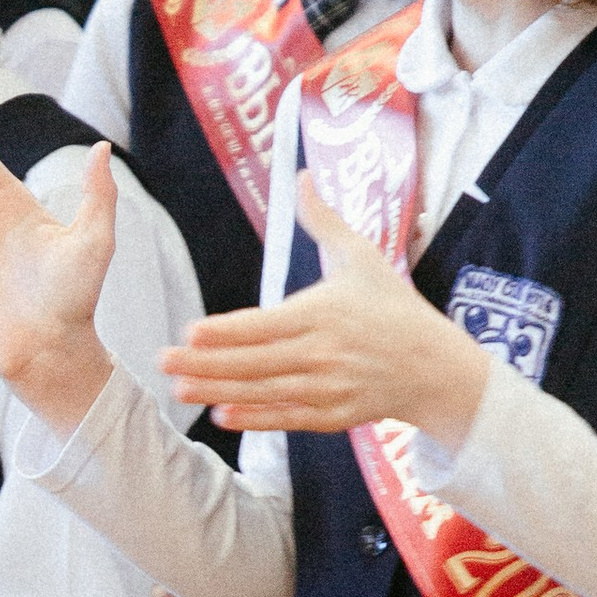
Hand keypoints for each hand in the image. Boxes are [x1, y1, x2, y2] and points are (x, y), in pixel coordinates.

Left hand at [163, 172, 490, 443]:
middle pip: (257, 361)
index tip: (190, 332)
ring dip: (221, 392)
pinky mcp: (333, 416)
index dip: (228, 331)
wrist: (433, 366)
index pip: (266, 324)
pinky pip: (288, 419)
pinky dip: (255, 419)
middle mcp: (324, 353)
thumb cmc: (391, 306)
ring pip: (266, 392)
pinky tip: (221, 416)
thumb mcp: (361, 257)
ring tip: (179, 389)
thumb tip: (302, 176)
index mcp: (325, 312)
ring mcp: (329, 388)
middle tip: (163, 362)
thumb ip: (323, 220)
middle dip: (207, 365)